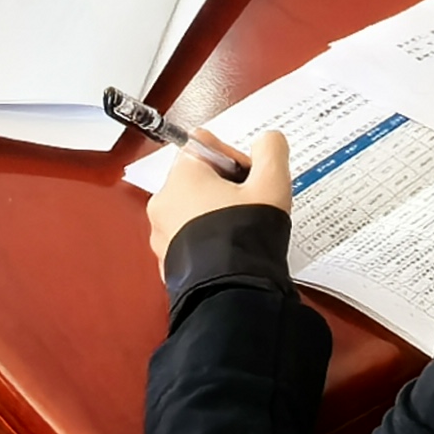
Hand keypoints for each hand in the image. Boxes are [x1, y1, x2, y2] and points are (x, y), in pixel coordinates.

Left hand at [144, 125, 293, 263]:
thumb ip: (271, 150)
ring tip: (244, 227)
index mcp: (181, 177)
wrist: (230, 291)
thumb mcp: (271, 182)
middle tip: (252, 201)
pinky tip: (232, 248)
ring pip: (193, 210)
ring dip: (217, 213)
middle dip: (226, 187)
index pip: (203, 146)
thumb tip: (268, 141)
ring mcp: (162, 235)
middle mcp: (163, 203)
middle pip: (198, 179)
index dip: (232, 157)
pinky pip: (189, 238)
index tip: (250, 176)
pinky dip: (208, 239)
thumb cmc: (244, 235)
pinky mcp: (168, 261)